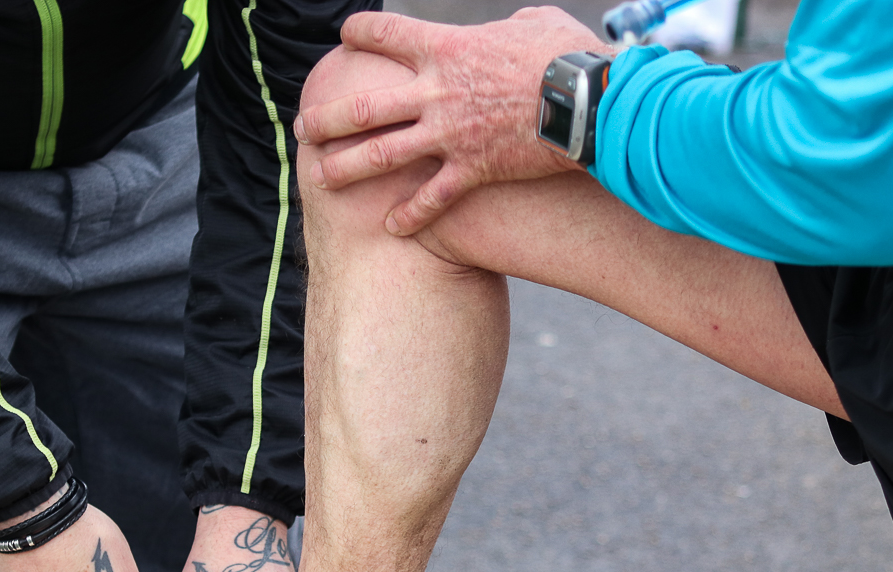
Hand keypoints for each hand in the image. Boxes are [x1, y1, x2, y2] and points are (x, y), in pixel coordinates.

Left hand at [294, 7, 608, 234]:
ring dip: (345, 167)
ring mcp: (450, 135)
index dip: (359, 32)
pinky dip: (410, 215)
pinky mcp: (472, 170)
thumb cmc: (567, 56)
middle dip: (325, 118)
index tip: (344, 37)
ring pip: (381, 154)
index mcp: (447, 47)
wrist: (590, 102)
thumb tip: (511, 31)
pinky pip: (431, 198)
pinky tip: (390, 227)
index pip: (385, 32)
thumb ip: (507, 28)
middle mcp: (436, 92)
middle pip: (364, 106)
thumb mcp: (533, 23)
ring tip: (319, 178)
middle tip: (302, 129)